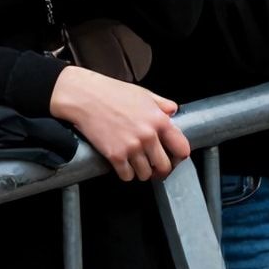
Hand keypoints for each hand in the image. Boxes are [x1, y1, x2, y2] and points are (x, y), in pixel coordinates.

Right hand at [49, 66, 190, 181]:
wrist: (86, 97)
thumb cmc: (112, 93)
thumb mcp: (143, 93)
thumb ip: (162, 104)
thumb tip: (173, 111)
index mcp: (159, 120)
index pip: (182, 149)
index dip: (179, 157)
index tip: (173, 158)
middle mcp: (148, 136)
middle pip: (164, 167)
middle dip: (160, 168)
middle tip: (154, 165)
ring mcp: (132, 147)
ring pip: (145, 174)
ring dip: (141, 171)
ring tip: (136, 163)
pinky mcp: (115, 156)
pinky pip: (127, 176)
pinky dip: (126, 173)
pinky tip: (123, 164)